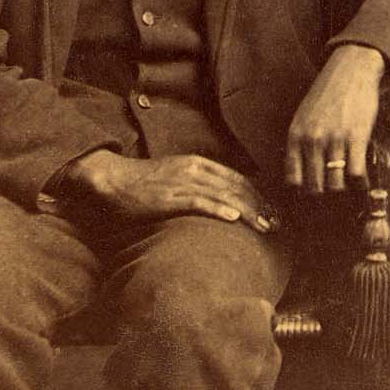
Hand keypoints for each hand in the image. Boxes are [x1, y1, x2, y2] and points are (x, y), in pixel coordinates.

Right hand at [62, 150, 276, 231]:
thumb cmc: (143, 184)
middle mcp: (195, 170)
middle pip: (236, 186)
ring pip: (223, 194)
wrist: (113, 180)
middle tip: (276, 224)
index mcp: (198, 164)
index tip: (271, 212)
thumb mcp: (176, 177)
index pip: (237, 178)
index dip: (257, 195)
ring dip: (248, 211)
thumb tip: (217, 202)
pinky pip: (199, 201)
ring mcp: (183, 182)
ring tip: (264, 226)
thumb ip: (196, 186)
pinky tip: (234, 218)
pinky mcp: (169, 196)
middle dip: (260, 206)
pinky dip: (219, 208)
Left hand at [284, 44, 385, 193]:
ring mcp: (334, 140)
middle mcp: (312, 141)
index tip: (313, 192)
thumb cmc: (328, 91)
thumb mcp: (304, 115)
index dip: (303, 191)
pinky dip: (361, 184)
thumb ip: (301, 142)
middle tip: (333, 191)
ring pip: (336, 184)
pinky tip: (363, 182)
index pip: (293, 180)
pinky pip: (356, 174)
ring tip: (348, 186)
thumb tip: (303, 172)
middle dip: (324, 193)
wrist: (351, 68)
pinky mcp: (357, 138)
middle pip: (315, 187)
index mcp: (296, 135)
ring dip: (343, 189)